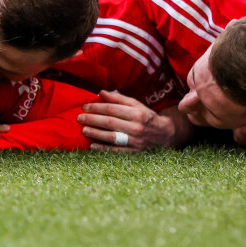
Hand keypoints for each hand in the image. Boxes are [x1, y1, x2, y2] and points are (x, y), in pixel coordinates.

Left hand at [77, 91, 193, 151]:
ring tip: (83, 130)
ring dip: (95, 133)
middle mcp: (137, 127)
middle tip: (79, 118)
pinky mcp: (135, 154)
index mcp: (137, 113)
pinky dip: (103, 149)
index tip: (85, 106)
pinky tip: (92, 145)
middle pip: (110, 122)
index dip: (97, 107)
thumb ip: (119, 99)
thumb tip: (101, 93)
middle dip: (92, 119)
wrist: (166, 136)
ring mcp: (136, 142)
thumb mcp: (137, 105)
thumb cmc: (147, 118)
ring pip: (112, 137)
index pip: (112, 109)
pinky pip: (116, 152)